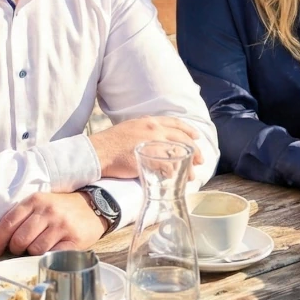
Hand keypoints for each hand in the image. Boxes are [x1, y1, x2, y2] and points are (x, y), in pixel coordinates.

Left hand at [0, 192, 104, 256]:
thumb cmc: (60, 208)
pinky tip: (49, 252)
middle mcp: (48, 211)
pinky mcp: (74, 240)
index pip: (9, 223)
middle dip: (15, 249)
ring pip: (35, 249)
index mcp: (35, 200)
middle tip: (19, 250)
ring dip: (31, 254)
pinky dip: (47, 258)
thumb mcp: (38, 205)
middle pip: (20, 239)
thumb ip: (15, 220)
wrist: (92, 205)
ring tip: (36, 249)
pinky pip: (52, 255)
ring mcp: (62, 225)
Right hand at [87, 115, 203, 178]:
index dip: (189, 130)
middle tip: (200, 161)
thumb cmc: (112, 141)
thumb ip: (146, 130)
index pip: (176, 123)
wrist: (98, 151)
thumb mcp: (132, 127)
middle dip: (194, 151)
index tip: (197, 137)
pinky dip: (172, 173)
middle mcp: (153, 129)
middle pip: (181, 139)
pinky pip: (166, 166)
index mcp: (150, 121)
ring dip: (186, 167)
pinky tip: (173, 178)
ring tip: (190, 176)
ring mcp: (151, 144)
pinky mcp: (147, 158)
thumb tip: (157, 138)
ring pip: (177, 155)